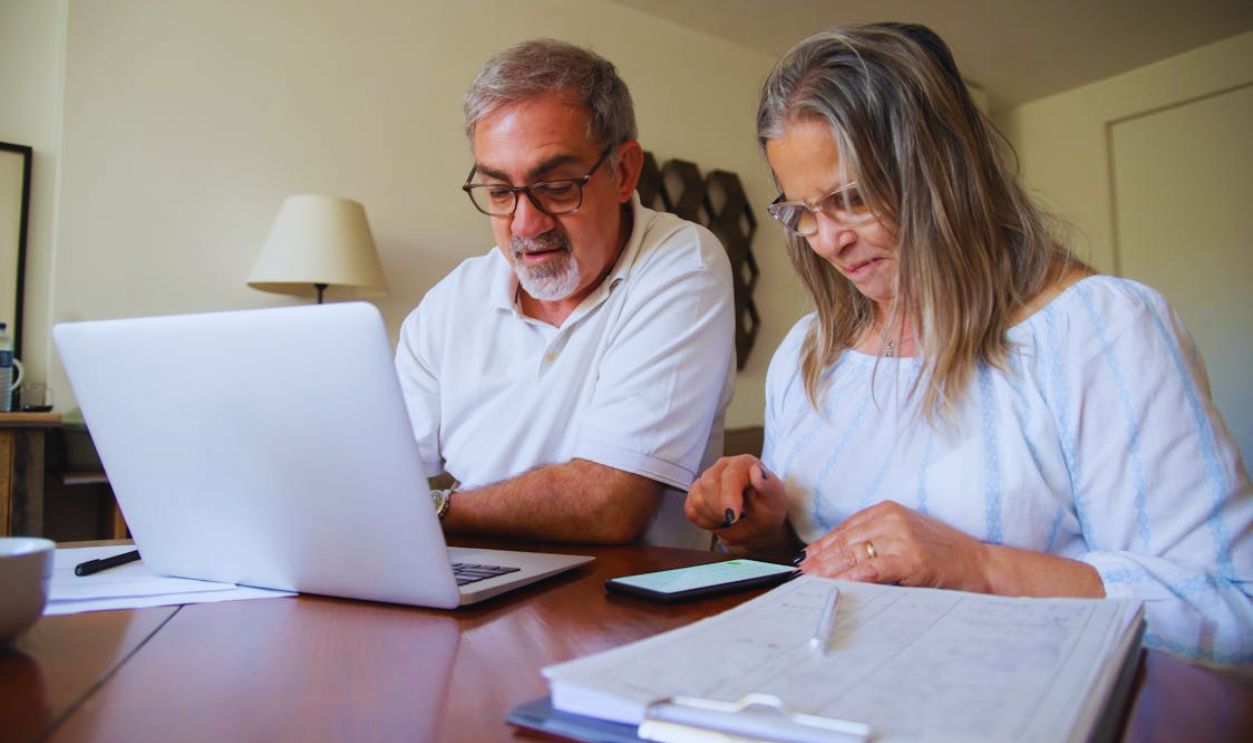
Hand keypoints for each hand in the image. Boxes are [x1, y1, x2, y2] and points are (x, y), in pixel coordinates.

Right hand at [684, 455, 789, 549]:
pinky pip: (691, 509)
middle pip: (708, 484)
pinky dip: (704, 521)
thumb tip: (757, 471)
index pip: (730, 475)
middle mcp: (723, 466)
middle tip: (734, 520)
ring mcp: (707, 478)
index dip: (729, 496)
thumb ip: (767, 485)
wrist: (758, 523)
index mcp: (744, 463)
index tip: (733, 516)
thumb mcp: (775, 500)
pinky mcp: (696, 493)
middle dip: (720, 508)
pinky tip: (718, 521)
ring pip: (697, 497)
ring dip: (713, 516)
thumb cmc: (768, 509)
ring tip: (729, 520)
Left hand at [799, 500, 990, 592]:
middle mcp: (890, 519)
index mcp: (886, 510)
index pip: (845, 528)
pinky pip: (871, 569)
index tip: (806, 558)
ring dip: (829, 570)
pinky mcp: (909, 558)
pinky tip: (837, 585)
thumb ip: (874, 540)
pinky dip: (851, 578)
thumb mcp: (904, 535)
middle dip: (821, 559)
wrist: (977, 564)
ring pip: (853, 555)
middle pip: (845, 541)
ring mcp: (900, 537)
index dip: (822, 545)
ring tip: (811, 581)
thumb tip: (837, 556)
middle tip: (802, 573)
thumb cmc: (940, 553)